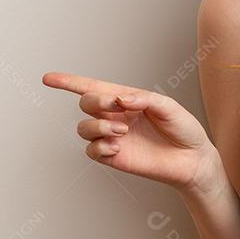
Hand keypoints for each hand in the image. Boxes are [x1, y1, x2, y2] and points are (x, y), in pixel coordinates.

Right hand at [43, 72, 220, 195]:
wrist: (192, 160)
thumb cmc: (183, 129)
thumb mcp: (168, 106)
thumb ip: (143, 99)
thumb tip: (120, 98)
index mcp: (126, 99)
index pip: (92, 88)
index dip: (68, 82)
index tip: (48, 79)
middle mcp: (115, 116)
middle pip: (85, 103)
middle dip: (96, 102)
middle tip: (117, 108)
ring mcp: (113, 137)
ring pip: (83, 128)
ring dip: (98, 127)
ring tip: (122, 131)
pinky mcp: (113, 157)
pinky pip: (92, 151)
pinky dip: (100, 147)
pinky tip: (118, 148)